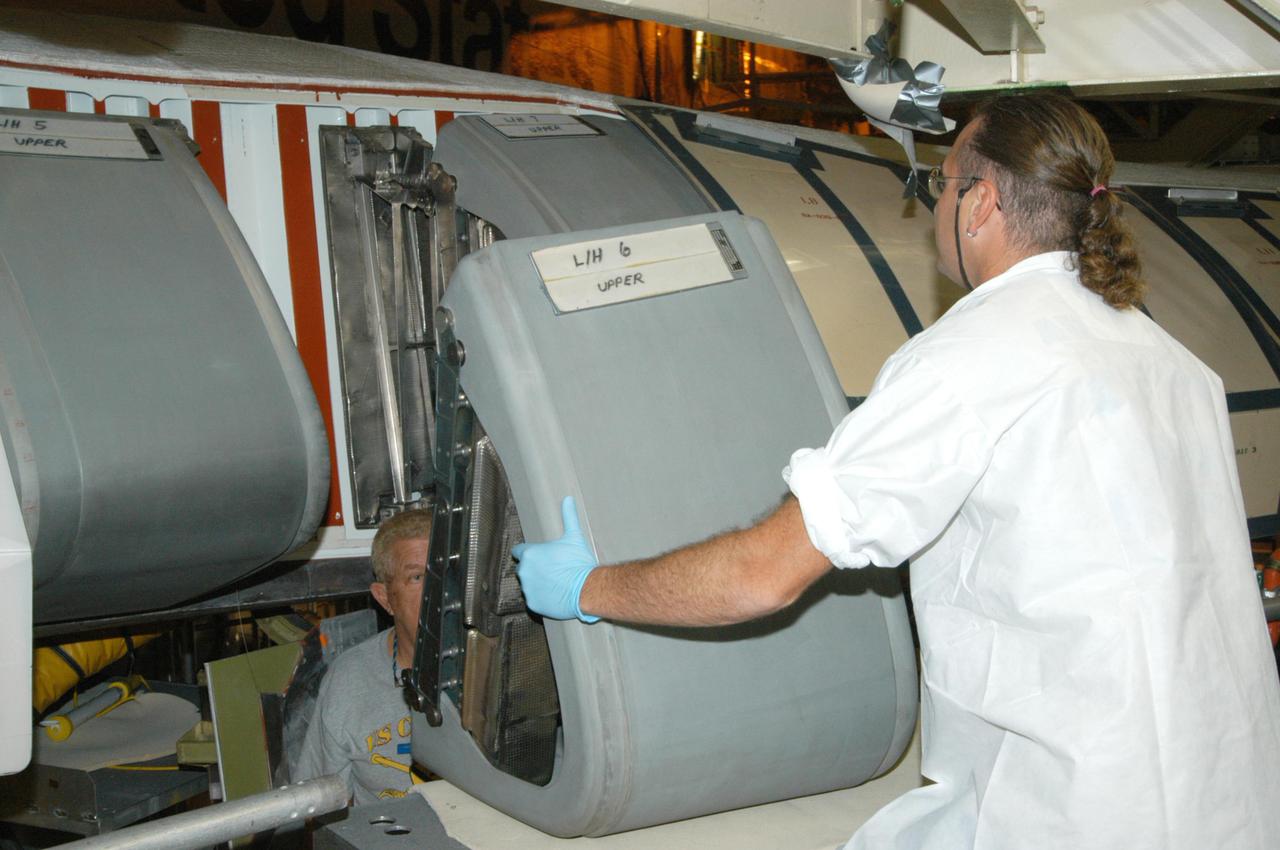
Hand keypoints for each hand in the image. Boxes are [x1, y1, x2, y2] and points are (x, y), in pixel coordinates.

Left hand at [512, 496, 599, 622]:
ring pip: (529, 585)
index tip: (539, 556)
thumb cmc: (579, 563)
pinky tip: (556, 595)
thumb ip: (568, 517)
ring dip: (538, 583)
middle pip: (524, 569)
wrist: (587, 589)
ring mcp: (528, 589)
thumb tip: (568, 499)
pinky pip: (534, 599)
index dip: (529, 552)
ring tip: (556, 583)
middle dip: (534, 569)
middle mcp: (524, 571)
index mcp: (530, 554)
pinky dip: (542, 598)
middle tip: (552, 570)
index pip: (519, 551)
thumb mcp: (574, 538)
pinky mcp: (533, 604)